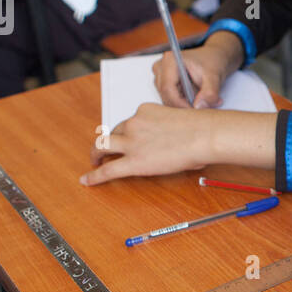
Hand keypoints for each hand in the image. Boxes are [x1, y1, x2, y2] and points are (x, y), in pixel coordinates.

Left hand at [81, 103, 276, 184]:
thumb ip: (173, 129)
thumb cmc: (202, 129)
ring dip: (96, 154)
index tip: (125, 136)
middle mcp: (134, 124)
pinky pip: (108, 169)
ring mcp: (131, 142)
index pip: (130, 121)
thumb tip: (181, 143)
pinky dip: (95, 175)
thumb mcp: (182, 121)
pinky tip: (87, 180)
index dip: (126, 131)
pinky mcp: (133, 161)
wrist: (203, 135)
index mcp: (145, 111)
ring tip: (94, 161)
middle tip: (102, 150)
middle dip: (107, 141)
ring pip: (103, 146)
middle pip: (113, 132)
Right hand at [152, 31, 241, 107]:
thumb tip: (199, 107)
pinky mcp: (164, 82)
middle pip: (166, 95)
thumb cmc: (212, 61)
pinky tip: (196, 100)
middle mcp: (161, 67)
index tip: (194, 112)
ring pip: (167, 99)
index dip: (180, 104)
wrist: (214, 56)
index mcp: (170, 60)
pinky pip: (170, 99)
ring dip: (183, 105)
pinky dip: (182, 103)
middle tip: (201, 110)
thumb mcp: (214, 76)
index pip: (167, 89)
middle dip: (183, 106)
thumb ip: (209, 93)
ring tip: (202, 101)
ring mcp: (161, 75)